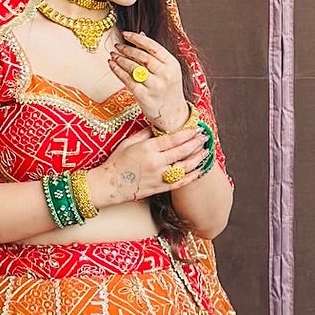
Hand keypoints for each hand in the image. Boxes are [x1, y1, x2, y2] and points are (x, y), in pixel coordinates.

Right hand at [91, 127, 209, 205]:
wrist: (109, 184)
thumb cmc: (116, 162)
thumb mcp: (128, 142)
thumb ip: (144, 133)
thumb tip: (156, 127)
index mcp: (148, 148)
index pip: (173, 139)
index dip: (187, 134)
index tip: (195, 129)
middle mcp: (156, 162)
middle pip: (182, 151)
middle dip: (196, 143)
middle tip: (204, 137)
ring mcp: (159, 176)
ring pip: (185, 167)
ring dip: (198, 158)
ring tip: (206, 151)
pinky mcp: (160, 187)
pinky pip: (180, 182)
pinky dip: (192, 176)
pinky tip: (200, 170)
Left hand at [107, 31, 187, 131]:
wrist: (173, 114)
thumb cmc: (169, 90)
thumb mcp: (170, 71)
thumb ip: (157, 55)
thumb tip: (141, 35)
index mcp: (172, 64)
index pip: (153, 46)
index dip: (137, 39)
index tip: (125, 34)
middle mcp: (165, 74)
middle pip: (142, 56)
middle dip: (126, 49)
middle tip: (117, 46)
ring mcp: (155, 86)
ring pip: (133, 67)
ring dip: (120, 59)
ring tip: (113, 55)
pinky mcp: (144, 96)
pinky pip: (127, 80)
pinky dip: (118, 71)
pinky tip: (112, 65)